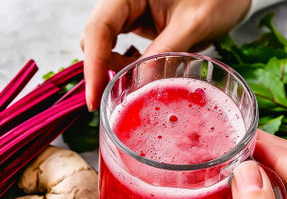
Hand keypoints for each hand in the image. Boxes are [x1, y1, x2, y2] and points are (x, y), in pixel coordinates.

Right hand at [81, 0, 250, 110]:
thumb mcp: (193, 23)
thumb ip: (166, 51)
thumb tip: (140, 86)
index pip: (99, 29)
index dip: (93, 66)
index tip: (93, 99)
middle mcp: (123, 2)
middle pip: (95, 38)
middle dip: (98, 70)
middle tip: (104, 101)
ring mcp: (129, 13)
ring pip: (103, 44)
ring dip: (112, 68)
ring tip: (128, 86)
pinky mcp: (136, 25)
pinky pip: (119, 47)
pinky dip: (125, 65)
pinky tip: (138, 76)